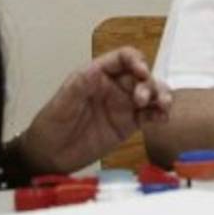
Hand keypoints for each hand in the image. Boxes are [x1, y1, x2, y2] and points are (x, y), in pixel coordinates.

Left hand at [20, 47, 171, 174]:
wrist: (51, 156)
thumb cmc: (51, 125)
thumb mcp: (61, 104)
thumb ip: (78, 87)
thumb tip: (94, 70)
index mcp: (97, 74)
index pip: (123, 58)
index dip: (136, 60)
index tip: (142, 71)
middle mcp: (114, 86)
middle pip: (142, 76)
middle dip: (148, 84)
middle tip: (141, 100)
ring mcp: (123, 105)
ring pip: (151, 93)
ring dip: (161, 96)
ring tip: (162, 107)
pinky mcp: (129, 124)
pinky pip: (150, 115)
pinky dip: (160, 114)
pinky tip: (162, 119)